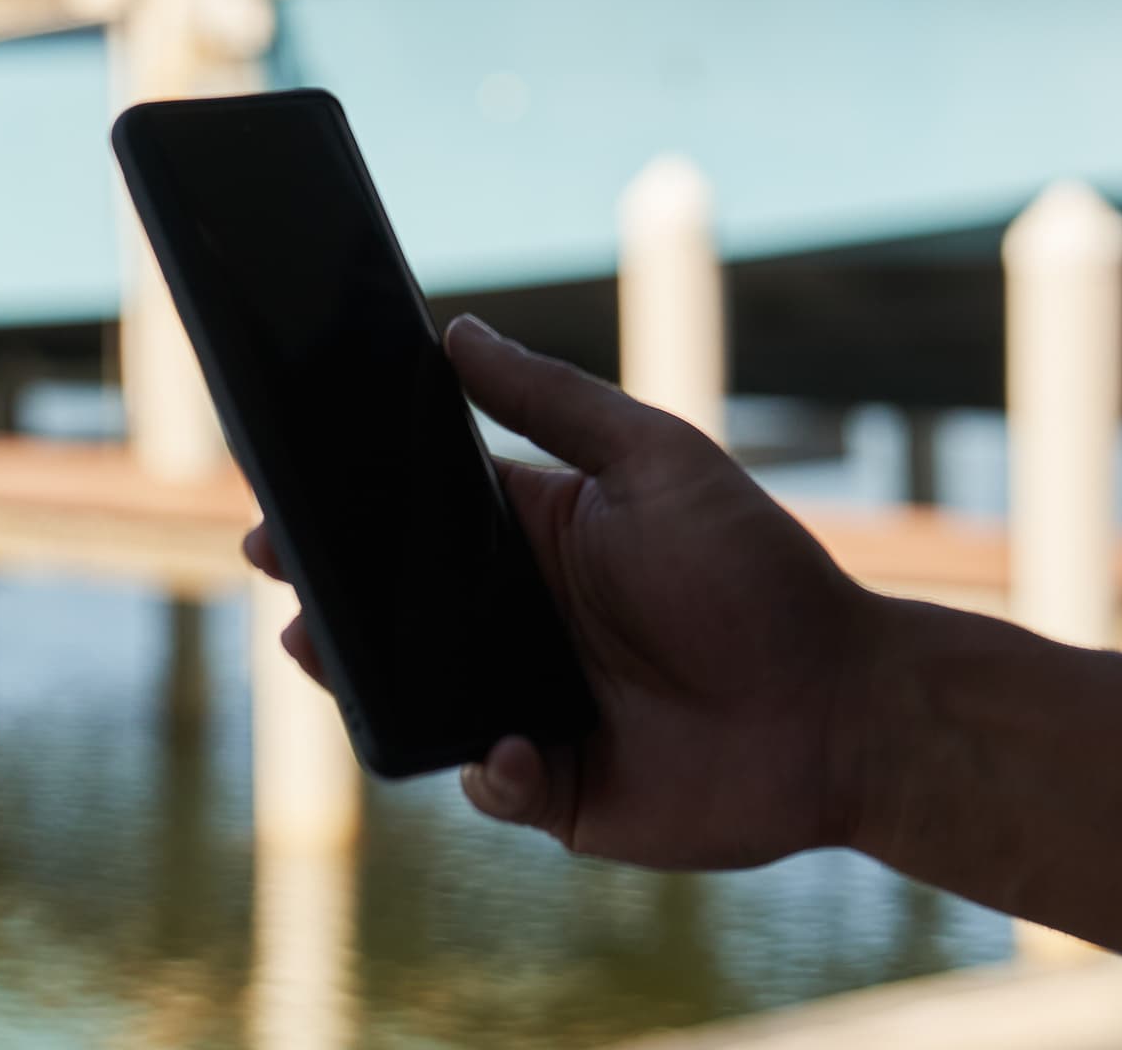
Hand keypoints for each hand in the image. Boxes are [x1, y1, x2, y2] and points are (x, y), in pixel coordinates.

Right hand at [243, 313, 891, 869]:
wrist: (840, 706)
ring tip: (323, 654)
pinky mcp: (561, 790)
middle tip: (281, 581)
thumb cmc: (757, 570)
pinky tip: (511, 751)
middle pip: (405, 612)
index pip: (424, 517)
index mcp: (542, 537)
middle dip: (334, 599)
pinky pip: (492, 784)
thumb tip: (458, 331)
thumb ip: (553, 403)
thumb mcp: (657, 462)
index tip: (283, 498)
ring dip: (371, 685)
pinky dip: (489, 773)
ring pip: (424, 700)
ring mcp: (536, 707)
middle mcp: (527, 622)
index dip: (352, 512)